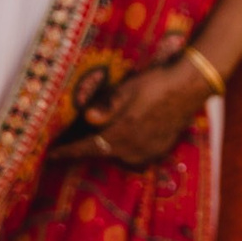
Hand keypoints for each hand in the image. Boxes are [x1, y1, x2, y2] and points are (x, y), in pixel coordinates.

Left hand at [46, 57, 210, 167]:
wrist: (190, 87)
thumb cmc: (155, 84)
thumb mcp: (127, 90)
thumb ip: (107, 107)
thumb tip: (88, 118)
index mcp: (121, 134)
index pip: (87, 147)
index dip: (68, 152)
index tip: (51, 156)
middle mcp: (132, 149)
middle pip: (103, 153)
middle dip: (90, 147)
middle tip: (77, 138)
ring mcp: (148, 152)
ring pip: (119, 155)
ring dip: (110, 146)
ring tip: (107, 132)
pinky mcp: (160, 150)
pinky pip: (136, 154)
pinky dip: (128, 147)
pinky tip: (131, 132)